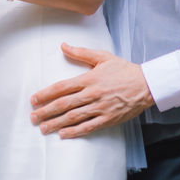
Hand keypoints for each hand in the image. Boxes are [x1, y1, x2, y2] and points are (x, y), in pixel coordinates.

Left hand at [28, 44, 154, 137]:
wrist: (146, 84)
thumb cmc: (123, 70)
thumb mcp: (103, 57)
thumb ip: (81, 52)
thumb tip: (63, 46)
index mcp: (89, 78)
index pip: (62, 87)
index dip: (46, 94)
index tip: (34, 100)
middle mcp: (93, 94)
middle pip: (64, 104)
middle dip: (46, 111)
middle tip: (33, 117)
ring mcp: (100, 107)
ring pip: (74, 117)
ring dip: (56, 123)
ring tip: (43, 128)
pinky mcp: (108, 119)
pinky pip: (88, 127)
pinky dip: (75, 131)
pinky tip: (63, 134)